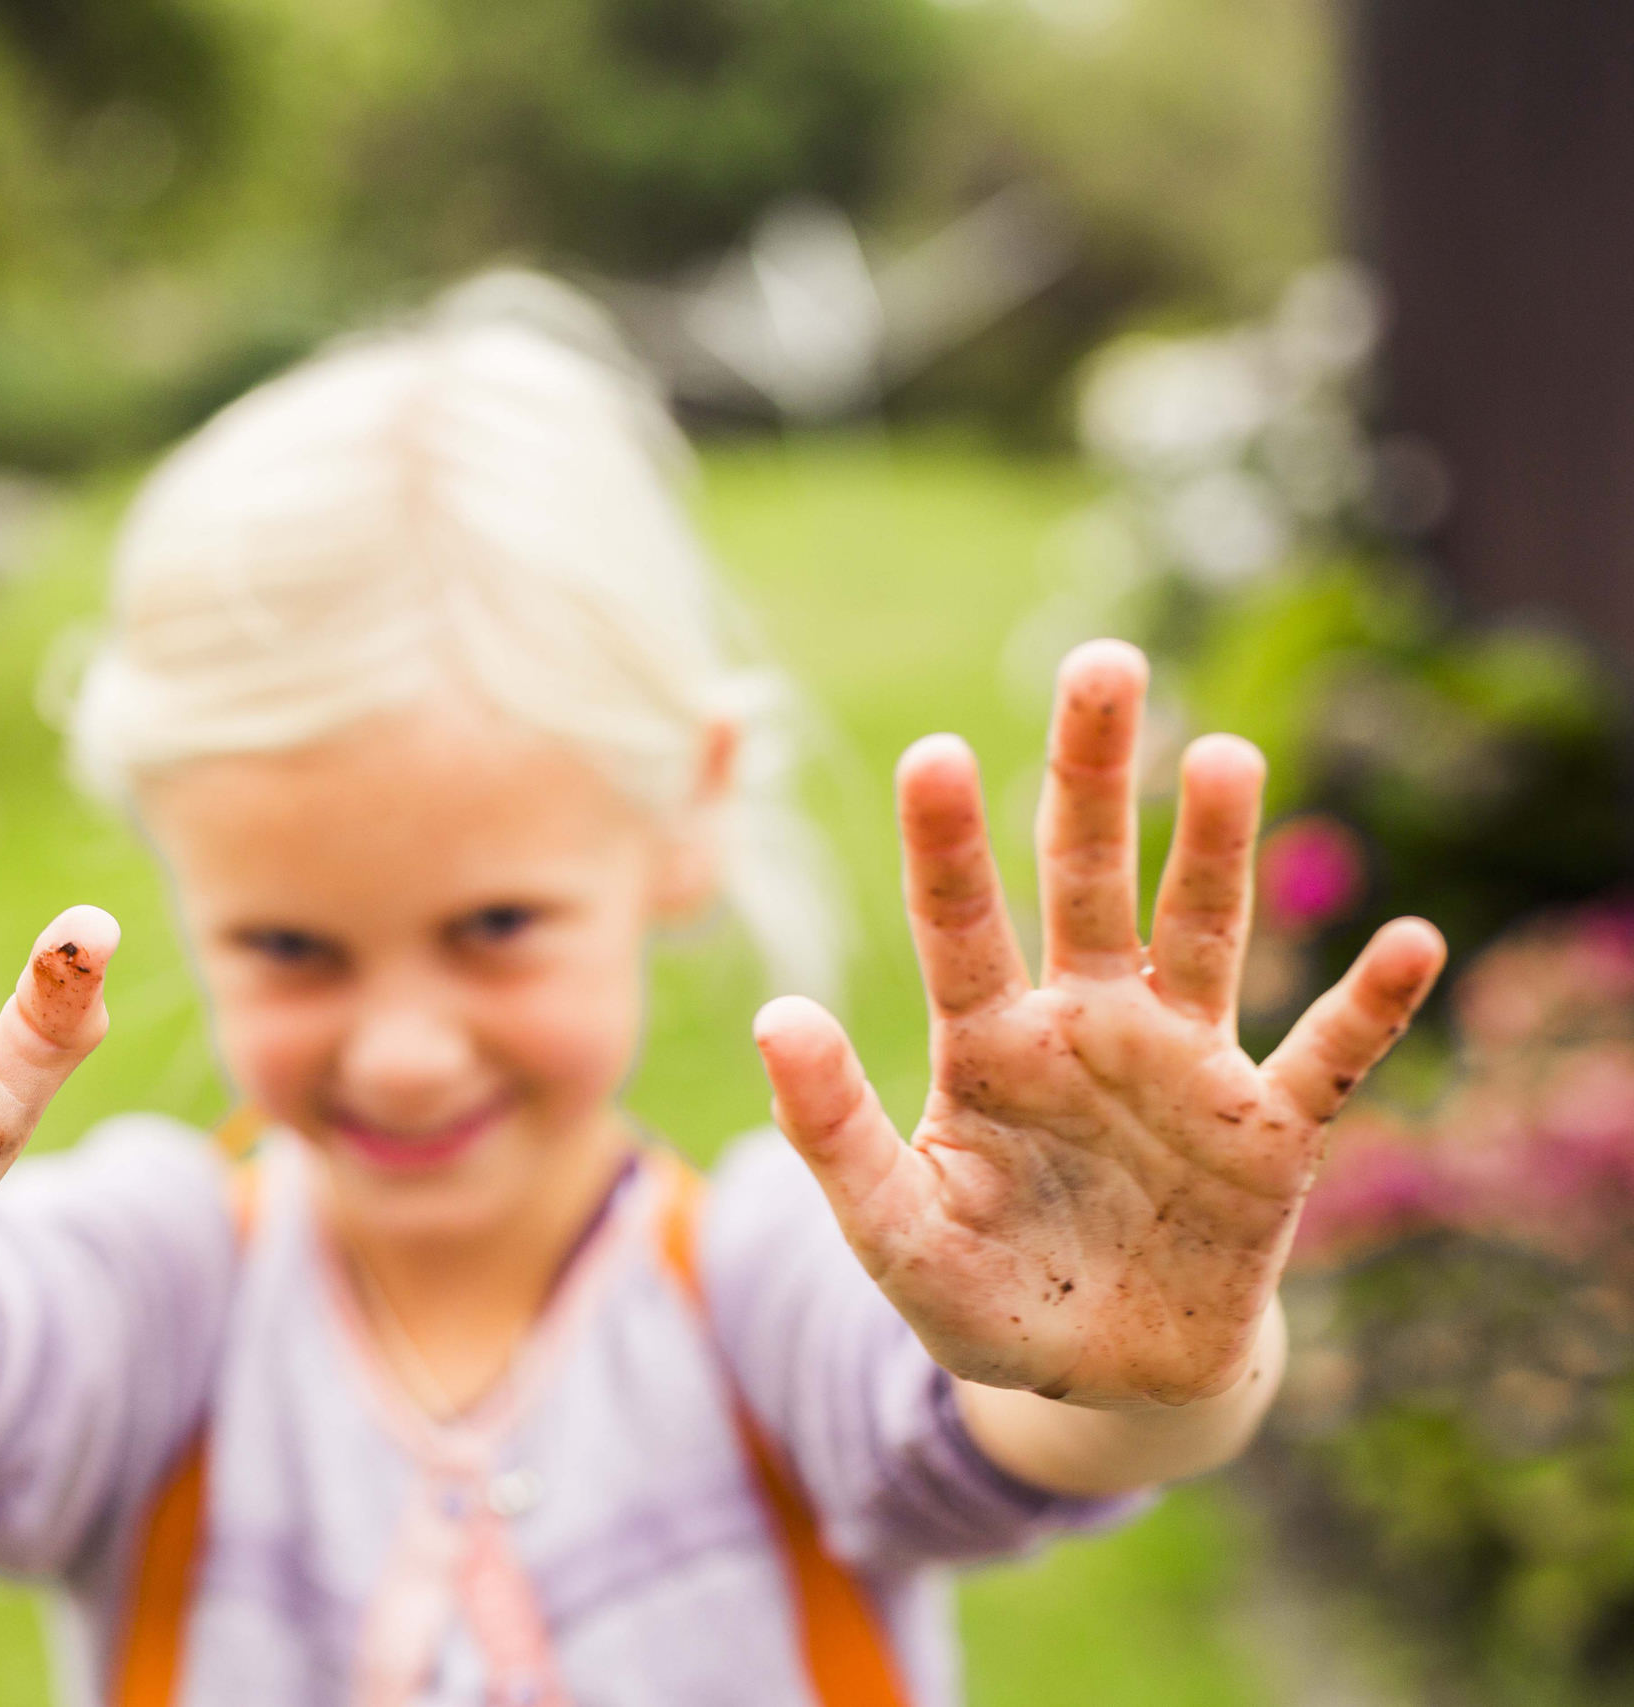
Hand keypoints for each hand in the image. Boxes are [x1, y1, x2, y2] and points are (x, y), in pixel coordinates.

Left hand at [754, 640, 1443, 1407]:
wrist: (1104, 1381)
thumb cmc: (987, 1292)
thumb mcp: (895, 1231)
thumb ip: (834, 1132)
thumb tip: (774, 1014)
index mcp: (988, 1043)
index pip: (959, 923)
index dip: (947, 842)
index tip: (931, 751)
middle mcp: (1087, 1026)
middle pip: (1087, 880)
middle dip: (1092, 775)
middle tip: (1103, 663)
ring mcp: (1183, 1069)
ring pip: (1200, 934)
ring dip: (1215, 850)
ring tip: (1224, 754)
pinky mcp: (1270, 1135)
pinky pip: (1329, 1057)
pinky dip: (1369, 1005)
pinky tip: (1413, 939)